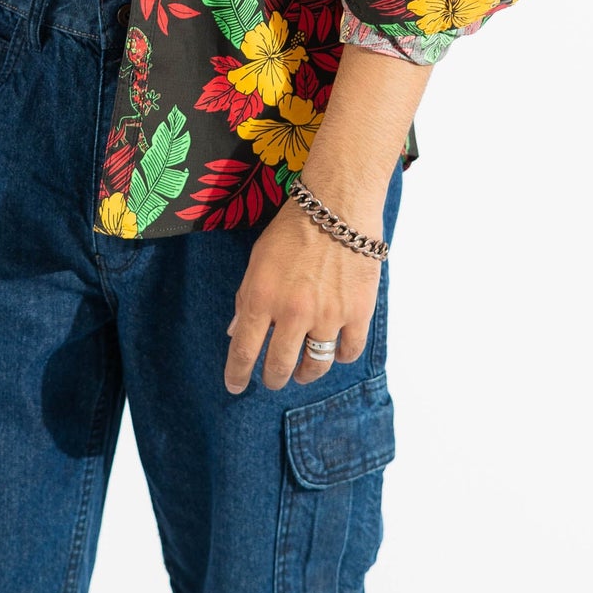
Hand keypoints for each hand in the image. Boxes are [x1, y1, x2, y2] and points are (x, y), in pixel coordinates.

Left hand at [224, 192, 381, 392]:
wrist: (338, 206)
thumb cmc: (293, 229)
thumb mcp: (257, 260)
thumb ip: (246, 299)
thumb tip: (236, 333)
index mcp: (262, 297)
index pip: (244, 350)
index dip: (237, 374)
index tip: (235, 386)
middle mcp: (293, 312)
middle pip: (279, 366)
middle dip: (273, 379)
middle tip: (273, 379)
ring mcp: (328, 314)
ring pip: (315, 366)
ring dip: (305, 374)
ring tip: (302, 372)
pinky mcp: (357, 312)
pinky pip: (348, 351)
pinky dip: (339, 356)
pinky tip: (333, 350)